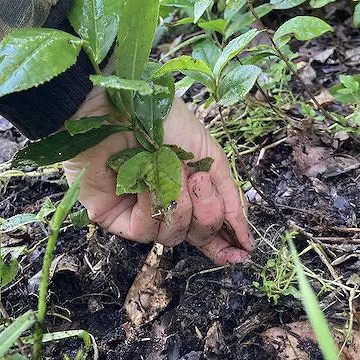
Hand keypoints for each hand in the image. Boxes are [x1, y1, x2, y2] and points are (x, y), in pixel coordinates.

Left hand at [63, 86, 253, 264]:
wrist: (123, 108)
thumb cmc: (164, 122)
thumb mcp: (208, 155)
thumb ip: (228, 196)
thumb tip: (246, 239)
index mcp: (188, 192)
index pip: (207, 228)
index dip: (224, 242)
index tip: (243, 251)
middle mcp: (165, 206)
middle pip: (195, 235)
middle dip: (206, 214)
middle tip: (198, 181)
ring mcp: (138, 213)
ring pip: (172, 236)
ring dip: (180, 205)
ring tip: (175, 174)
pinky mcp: (114, 217)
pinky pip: (144, 228)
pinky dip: (153, 204)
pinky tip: (147, 182)